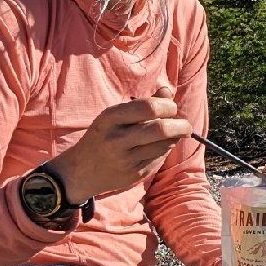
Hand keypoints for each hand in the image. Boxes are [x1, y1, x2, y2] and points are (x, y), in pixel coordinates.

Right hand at [52, 85, 191, 201]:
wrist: (80, 172)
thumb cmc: (102, 137)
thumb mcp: (115, 117)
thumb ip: (142, 104)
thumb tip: (168, 91)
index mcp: (110, 118)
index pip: (148, 107)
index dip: (168, 106)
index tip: (172, 108)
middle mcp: (116, 139)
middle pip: (160, 129)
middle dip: (181, 125)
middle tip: (186, 126)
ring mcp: (125, 159)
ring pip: (163, 146)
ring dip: (175, 139)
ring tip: (173, 135)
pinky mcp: (133, 174)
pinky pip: (159, 159)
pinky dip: (165, 151)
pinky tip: (160, 147)